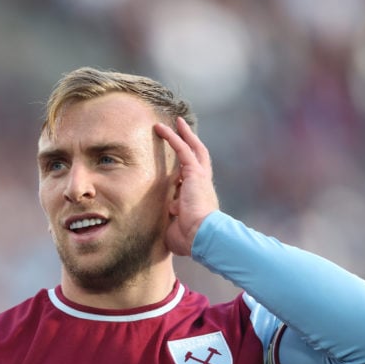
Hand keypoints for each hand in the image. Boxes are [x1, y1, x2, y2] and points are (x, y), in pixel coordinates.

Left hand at [154, 117, 219, 255]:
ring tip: (172, 123)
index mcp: (198, 199)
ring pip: (192, 150)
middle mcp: (201, 186)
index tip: (176, 169)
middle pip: (198, 159)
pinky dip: (173, 138)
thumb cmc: (190, 239)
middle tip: (182, 132)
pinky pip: (183, 150)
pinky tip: (162, 128)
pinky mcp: (195, 173)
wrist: (202, 236)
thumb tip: (167, 218)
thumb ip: (171, 221)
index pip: (191, 180)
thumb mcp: (176, 228)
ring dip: (182, 135)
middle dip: (190, 144)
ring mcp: (200, 178)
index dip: (184, 172)